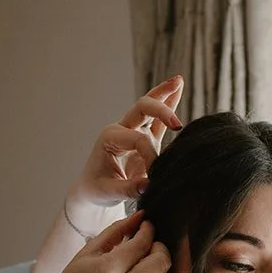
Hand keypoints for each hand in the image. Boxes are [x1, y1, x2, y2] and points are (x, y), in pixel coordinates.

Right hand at [39, 211, 172, 272]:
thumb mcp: (87, 252)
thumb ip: (115, 231)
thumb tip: (140, 216)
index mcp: (106, 270)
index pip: (141, 244)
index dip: (148, 230)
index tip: (146, 228)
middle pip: (161, 263)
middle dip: (160, 249)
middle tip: (150, 248)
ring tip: (151, 270)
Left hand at [65, 77, 183, 219]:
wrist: (92, 191)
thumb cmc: (97, 190)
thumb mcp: (108, 192)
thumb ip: (128, 189)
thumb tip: (149, 185)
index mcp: (110, 138)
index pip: (139, 140)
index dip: (151, 156)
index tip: (155, 177)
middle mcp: (121, 129)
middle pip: (142, 108)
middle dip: (160, 110)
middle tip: (177, 124)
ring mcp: (133, 131)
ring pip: (149, 107)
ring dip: (164, 94)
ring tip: (178, 80)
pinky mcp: (143, 138)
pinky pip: (157, 120)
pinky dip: (169, 103)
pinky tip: (178, 87)